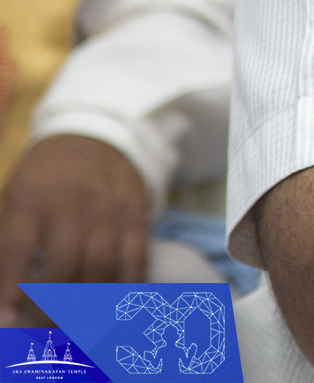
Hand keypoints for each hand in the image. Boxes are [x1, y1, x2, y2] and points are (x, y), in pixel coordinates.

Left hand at [0, 136, 149, 326]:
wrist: (96, 138)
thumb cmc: (43, 179)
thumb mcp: (14, 198)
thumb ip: (8, 244)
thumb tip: (4, 305)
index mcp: (31, 199)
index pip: (19, 249)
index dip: (13, 288)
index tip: (9, 321)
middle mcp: (72, 204)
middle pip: (65, 265)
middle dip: (52, 310)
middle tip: (43, 338)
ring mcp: (109, 210)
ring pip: (100, 267)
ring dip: (87, 308)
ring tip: (75, 334)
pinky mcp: (136, 215)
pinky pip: (135, 258)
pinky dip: (126, 289)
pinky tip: (115, 310)